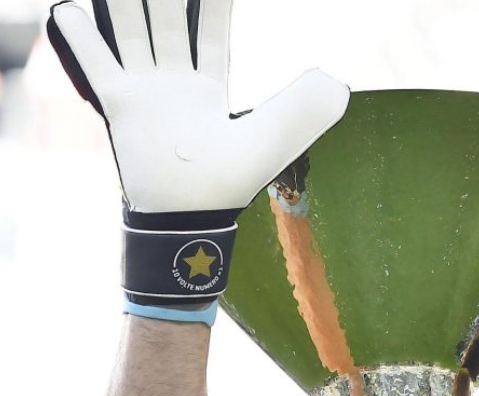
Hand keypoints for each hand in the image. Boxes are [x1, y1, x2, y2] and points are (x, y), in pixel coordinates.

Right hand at [47, 0, 348, 214]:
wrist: (191, 215)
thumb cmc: (233, 180)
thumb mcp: (275, 136)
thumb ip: (305, 108)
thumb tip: (337, 81)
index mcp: (210, 85)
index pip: (213, 28)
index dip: (215, 2)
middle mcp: (175, 82)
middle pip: (170, 20)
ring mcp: (146, 91)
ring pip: (134, 30)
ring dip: (126, 3)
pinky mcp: (121, 105)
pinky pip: (97, 64)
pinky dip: (82, 37)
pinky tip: (65, 8)